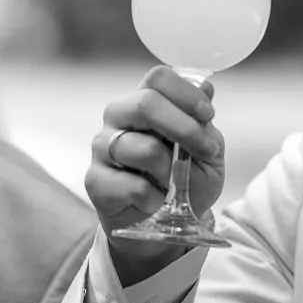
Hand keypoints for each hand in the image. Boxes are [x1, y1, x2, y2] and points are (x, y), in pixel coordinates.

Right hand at [86, 67, 225, 282]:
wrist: (164, 225)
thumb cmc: (185, 181)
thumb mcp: (206, 151)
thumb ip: (204, 122)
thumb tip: (206, 87)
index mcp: (146, 101)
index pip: (159, 77)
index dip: (187, 93)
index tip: (208, 116)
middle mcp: (119, 117)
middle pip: (145, 103)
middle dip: (184, 128)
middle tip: (205, 149)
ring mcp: (102, 147)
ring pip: (142, 148)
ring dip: (170, 171)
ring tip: (174, 183)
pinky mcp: (95, 179)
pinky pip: (132, 185)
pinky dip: (155, 197)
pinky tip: (155, 200)